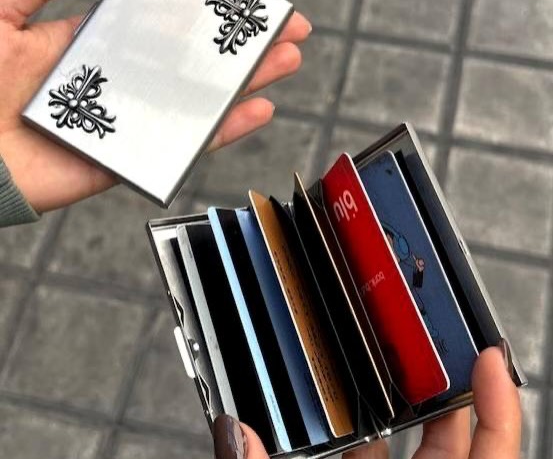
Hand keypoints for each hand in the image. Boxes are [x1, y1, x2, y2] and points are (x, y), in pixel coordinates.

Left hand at [0, 0, 310, 212]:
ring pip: (200, 99)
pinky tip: (257, 110)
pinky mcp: (134, 158)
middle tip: (285, 26)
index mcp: (97, 43)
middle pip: (194, 58)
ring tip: (286, 60)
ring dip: (246, 80)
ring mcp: (133, 120)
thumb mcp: (3, 12)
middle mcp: (124, 80)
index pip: (164, 19)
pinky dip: (224, 130)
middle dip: (241, 41)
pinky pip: (186, 144)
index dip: (205, 3)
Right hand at [213, 343, 520, 458]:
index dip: (498, 401)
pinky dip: (351, 445)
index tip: (487, 355)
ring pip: (401, 453)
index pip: (494, 452)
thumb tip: (234, 434)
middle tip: (410, 344)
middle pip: (446, 439)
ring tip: (365, 371)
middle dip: (430, 389)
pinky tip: (329, 425)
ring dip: (384, 414)